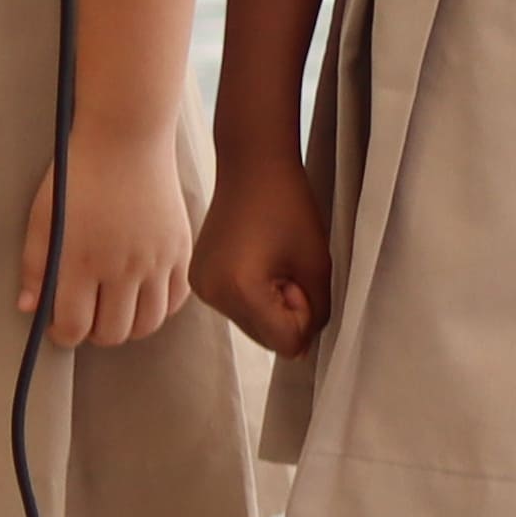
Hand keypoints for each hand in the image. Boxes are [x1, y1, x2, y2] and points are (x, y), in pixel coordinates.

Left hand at [19, 128, 196, 348]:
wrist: (127, 140)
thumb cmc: (77, 176)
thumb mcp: (43, 219)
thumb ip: (35, 266)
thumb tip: (30, 307)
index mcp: (80, 262)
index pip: (74, 326)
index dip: (63, 334)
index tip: (59, 326)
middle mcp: (122, 269)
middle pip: (113, 333)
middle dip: (93, 333)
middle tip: (85, 317)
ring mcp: (157, 262)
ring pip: (148, 324)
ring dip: (128, 326)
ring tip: (115, 310)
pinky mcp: (181, 251)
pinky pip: (176, 300)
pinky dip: (159, 307)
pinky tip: (142, 294)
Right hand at [193, 150, 332, 357]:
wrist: (252, 168)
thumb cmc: (290, 209)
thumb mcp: (316, 266)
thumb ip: (316, 314)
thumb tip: (301, 348)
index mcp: (240, 291)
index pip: (286, 343)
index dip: (305, 315)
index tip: (300, 277)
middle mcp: (212, 294)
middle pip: (267, 338)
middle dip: (288, 313)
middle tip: (289, 267)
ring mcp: (200, 288)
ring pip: (253, 324)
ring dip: (272, 304)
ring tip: (274, 260)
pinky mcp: (199, 279)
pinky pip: (237, 306)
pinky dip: (254, 295)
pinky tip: (259, 259)